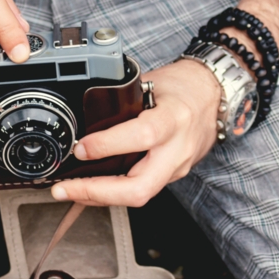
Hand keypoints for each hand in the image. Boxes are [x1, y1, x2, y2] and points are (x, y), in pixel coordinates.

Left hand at [51, 59, 220, 206]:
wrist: (213, 94)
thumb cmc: (182, 85)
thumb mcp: (151, 81)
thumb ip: (122, 101)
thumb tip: (84, 117)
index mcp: (174, 117)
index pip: (143, 136)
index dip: (108, 145)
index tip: (80, 148)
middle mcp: (178, 148)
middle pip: (141, 187)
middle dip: (97, 192)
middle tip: (65, 189)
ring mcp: (177, 166)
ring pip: (139, 195)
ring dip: (99, 197)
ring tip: (69, 190)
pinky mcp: (173, 175)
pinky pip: (142, 190)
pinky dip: (113, 192)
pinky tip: (92, 188)